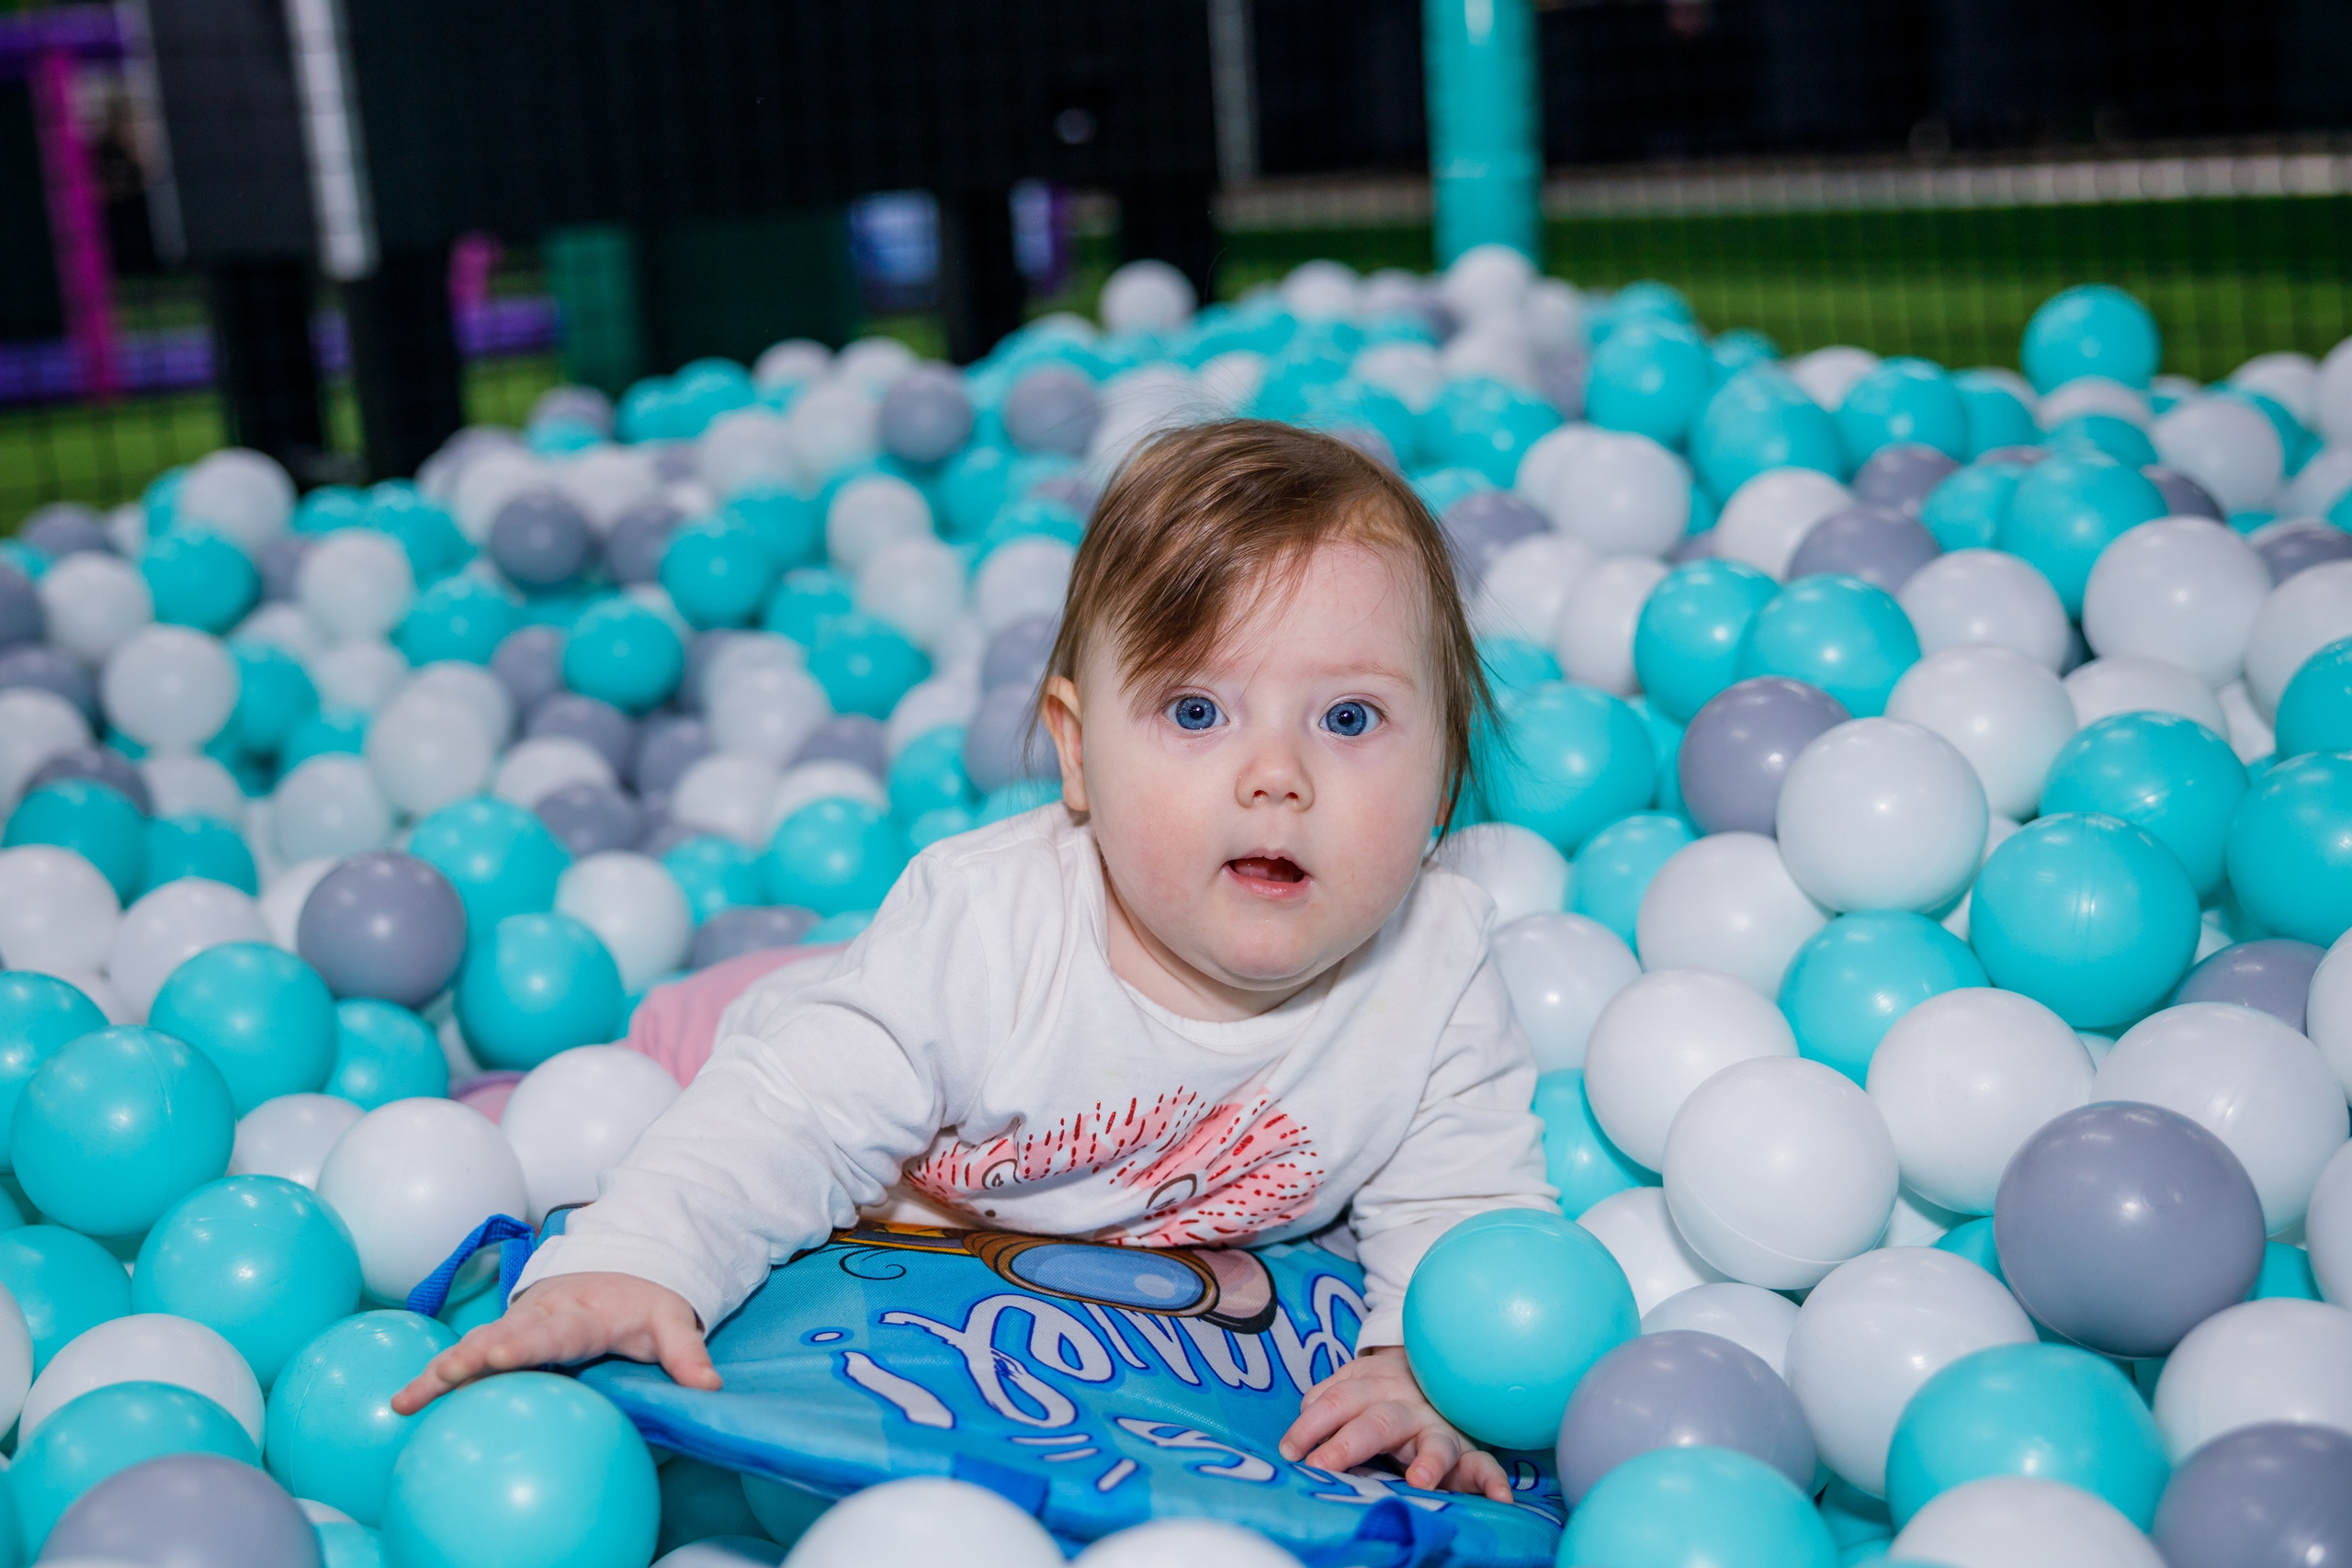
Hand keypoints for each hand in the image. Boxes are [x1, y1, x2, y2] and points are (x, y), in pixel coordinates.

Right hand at [390, 1271, 721, 1414]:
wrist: (619, 1264)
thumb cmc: (643, 1298)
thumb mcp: (671, 1319)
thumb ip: (686, 1352)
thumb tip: (709, 1387)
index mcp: (580, 1314)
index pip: (551, 1332)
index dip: (523, 1345)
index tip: (497, 1357)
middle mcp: (541, 1316)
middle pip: (499, 1336)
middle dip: (468, 1355)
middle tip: (441, 1376)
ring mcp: (517, 1325)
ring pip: (474, 1344)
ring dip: (440, 1370)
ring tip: (404, 1400)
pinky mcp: (504, 1336)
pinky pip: (468, 1356)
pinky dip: (438, 1375)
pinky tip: (405, 1403)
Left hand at [1276, 1345, 1510, 1501]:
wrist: (1439, 1366)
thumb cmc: (1384, 1389)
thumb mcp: (1353, 1382)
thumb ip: (1326, 1399)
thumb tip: (1303, 1424)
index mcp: (1374, 1387)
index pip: (1337, 1402)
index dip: (1312, 1425)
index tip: (1291, 1451)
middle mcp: (1408, 1407)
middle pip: (1377, 1421)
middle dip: (1349, 1443)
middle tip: (1323, 1465)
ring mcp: (1441, 1428)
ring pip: (1437, 1441)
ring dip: (1429, 1461)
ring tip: (1419, 1481)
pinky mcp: (1469, 1450)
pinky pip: (1484, 1464)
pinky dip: (1492, 1480)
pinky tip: (1499, 1497)